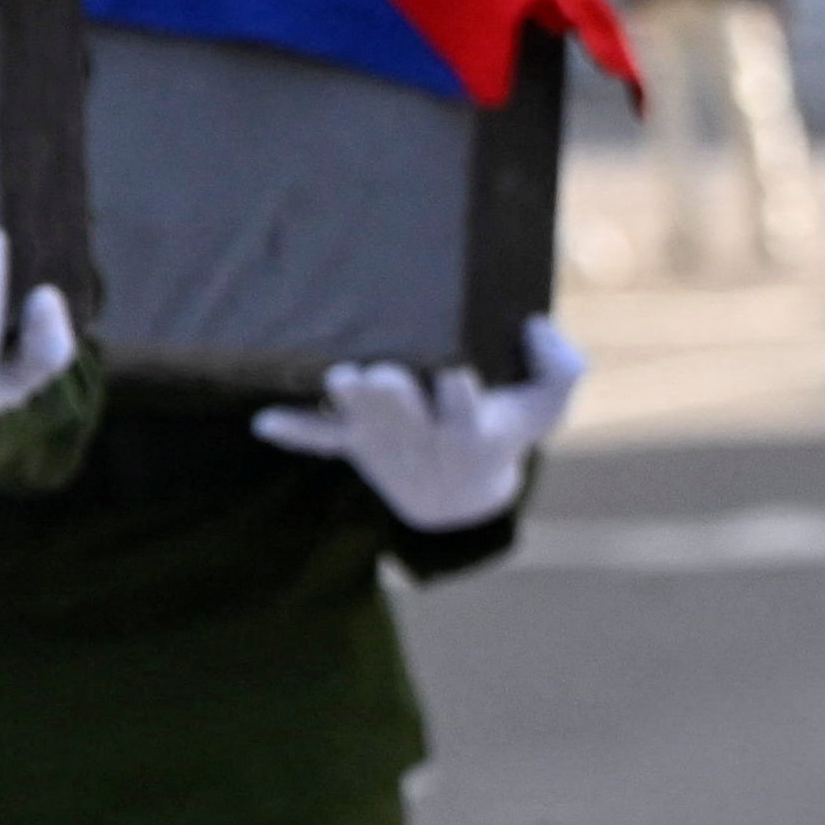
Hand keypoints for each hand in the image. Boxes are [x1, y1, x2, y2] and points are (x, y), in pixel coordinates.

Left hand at [256, 316, 583, 533]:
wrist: (459, 500)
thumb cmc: (505, 432)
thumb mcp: (547, 408)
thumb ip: (561, 367)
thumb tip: (536, 325)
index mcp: (469, 426)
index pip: (465, 402)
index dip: (459, 387)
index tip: (455, 371)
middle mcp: (421, 435)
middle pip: (405, 412)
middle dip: (394, 394)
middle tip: (384, 374)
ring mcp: (383, 441)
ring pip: (360, 420)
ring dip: (347, 402)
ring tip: (339, 378)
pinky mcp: (353, 444)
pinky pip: (318, 440)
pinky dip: (293, 432)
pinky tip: (263, 422)